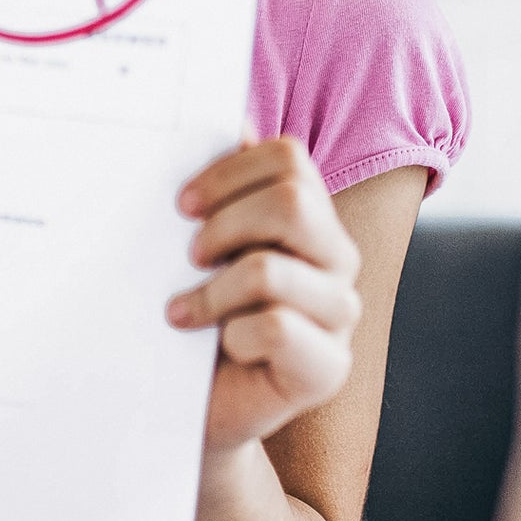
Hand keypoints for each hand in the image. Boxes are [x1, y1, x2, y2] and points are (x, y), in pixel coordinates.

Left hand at [167, 136, 361, 451]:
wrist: (197, 405)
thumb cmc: (196, 314)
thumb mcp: (199, 244)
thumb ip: (218, 187)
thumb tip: (228, 116)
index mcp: (310, 218)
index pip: (289, 158)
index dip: (228, 171)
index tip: (182, 203)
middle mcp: (336, 259)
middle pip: (293, 201)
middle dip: (225, 222)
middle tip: (188, 253)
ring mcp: (339, 314)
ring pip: (272, 269)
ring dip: (212, 289)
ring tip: (184, 310)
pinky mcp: (329, 368)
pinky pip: (273, 327)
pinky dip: (230, 333)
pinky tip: (220, 346)